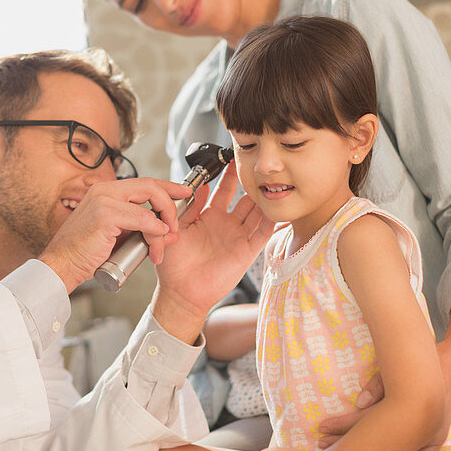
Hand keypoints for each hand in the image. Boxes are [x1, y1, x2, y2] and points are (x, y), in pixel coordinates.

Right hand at [39, 177, 191, 293]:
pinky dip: (154, 231)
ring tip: (162, 245)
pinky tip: (156, 242)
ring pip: (148, 205)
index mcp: (105, 192)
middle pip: (150, 186)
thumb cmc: (85, 253)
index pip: (144, 182)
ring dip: (163, 227)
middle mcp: (104, 190)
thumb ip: (136, 225)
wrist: (61, 265)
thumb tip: (164, 227)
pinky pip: (141, 219)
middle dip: (170, 205)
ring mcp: (103, 200)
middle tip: (176, 225)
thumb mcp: (115, 232)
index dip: (168, 187)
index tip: (185, 193)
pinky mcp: (104, 215)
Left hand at [152, 163, 274, 342]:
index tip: (233, 158)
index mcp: (208, 216)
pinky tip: (277, 206)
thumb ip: (189, 206)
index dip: (228, 175)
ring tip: (272, 179)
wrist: (180, 292)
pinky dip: (272, 220)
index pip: (222, 190)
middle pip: (244, 197)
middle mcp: (226, 224)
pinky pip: (263, 232)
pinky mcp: (247, 251)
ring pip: (257, 212)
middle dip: (251, 182)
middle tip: (258, 164)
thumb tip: (197, 184)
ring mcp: (238, 236)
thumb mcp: (177, 227)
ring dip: (264, 197)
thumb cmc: (174, 264)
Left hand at [316, 337, 450, 450]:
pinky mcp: (433, 441)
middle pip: (376, 443)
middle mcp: (419, 430)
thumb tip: (359, 402)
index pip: (366, 422)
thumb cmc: (424, 365)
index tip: (319, 427)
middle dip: (347, 445)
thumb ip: (379, 386)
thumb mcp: (400, 368)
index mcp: (407, 410)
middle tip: (322, 444)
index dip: (341, 426)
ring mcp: (429, 439)